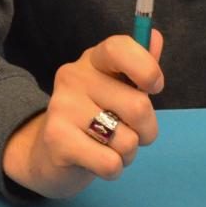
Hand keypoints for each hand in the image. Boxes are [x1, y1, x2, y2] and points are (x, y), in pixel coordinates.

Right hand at [2, 31, 163, 198]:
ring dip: (128, 153)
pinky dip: (113, 169)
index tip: (154, 88)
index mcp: (93, 60)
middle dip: (147, 131)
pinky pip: (110, 163)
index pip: (119, 47)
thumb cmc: (94, 117)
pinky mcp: (57, 139)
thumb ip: (139, 67)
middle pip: (138, 107)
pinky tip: (95, 161)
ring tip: (108, 147)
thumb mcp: (118, 89)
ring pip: (127, 140)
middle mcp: (74, 76)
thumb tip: (156, 37)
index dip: (146, 68)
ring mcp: (62, 106)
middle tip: (129, 132)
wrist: (49, 154)